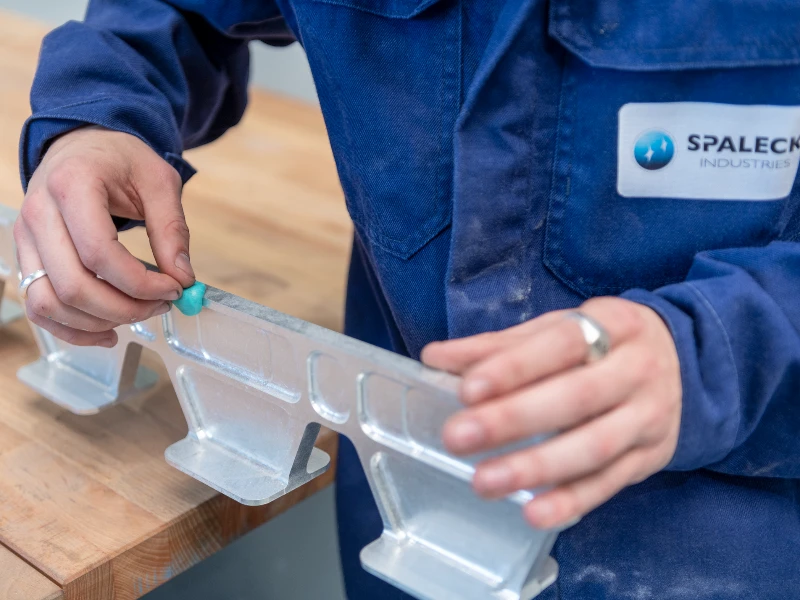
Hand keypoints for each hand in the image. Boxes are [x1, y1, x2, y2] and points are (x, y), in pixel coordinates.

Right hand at [15, 126, 194, 346]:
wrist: (83, 145)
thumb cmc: (121, 160)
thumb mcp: (159, 181)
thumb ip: (172, 229)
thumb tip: (184, 279)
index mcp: (73, 186)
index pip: (99, 253)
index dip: (140, 283)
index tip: (174, 288)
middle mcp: (38, 213)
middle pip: (73, 285)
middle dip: (125, 308)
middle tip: (161, 305)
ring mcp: (25, 238)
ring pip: (49, 302)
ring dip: (98, 322)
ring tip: (139, 315)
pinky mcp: (25, 257)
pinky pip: (38, 307)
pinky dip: (71, 329)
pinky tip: (108, 331)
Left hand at [422, 297, 681, 529]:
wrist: (684, 362)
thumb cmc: (602, 344)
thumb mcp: (558, 330)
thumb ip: (499, 346)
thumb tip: (435, 357)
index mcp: (611, 325)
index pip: (561, 344)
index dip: (514, 367)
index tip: (467, 389)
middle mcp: (636, 370)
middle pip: (576, 397)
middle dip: (514, 419)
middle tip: (458, 437)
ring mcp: (648, 417)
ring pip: (592, 446)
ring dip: (536, 467)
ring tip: (483, 481)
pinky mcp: (650, 458)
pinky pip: (609, 484)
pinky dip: (570, 501)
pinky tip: (532, 512)